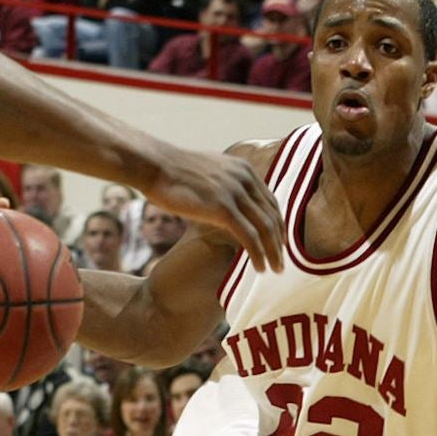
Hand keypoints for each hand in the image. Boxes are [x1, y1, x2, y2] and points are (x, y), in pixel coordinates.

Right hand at [145, 150, 284, 272]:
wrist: (154, 165)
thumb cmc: (172, 172)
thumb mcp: (208, 173)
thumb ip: (224, 184)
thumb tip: (227, 200)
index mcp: (243, 170)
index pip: (270, 201)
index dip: (278, 224)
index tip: (279, 243)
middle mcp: (244, 179)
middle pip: (272, 215)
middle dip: (279, 241)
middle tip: (282, 261)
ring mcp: (235, 192)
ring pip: (265, 228)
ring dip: (274, 252)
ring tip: (276, 269)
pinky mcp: (223, 208)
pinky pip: (249, 236)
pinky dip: (258, 254)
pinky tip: (260, 267)